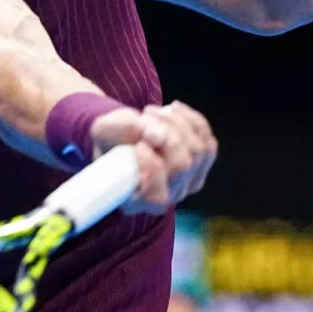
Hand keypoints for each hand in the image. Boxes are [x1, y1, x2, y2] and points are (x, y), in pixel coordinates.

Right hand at [88, 101, 217, 214]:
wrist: (122, 136)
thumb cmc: (109, 140)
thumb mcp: (104, 130)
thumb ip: (124, 130)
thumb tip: (156, 134)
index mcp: (137, 200)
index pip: (156, 194)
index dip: (151, 165)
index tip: (138, 144)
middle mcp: (167, 198)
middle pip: (182, 165)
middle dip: (167, 133)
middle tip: (146, 116)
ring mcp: (188, 183)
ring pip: (198, 150)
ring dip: (176, 122)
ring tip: (153, 113)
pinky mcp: (202, 166)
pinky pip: (208, 142)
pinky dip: (192, 121)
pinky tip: (173, 110)